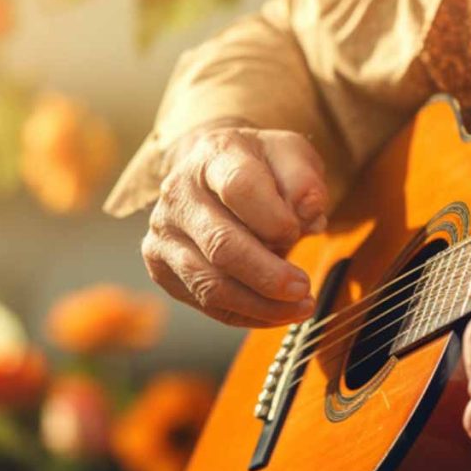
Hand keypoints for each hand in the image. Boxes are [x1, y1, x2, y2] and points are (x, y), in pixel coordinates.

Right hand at [142, 121, 328, 326]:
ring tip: (300, 307)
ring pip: (210, 284)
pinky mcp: (161, 266)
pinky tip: (276, 312)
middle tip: (304, 288)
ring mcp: (164, 232)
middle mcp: (179, 193)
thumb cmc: (261, 168)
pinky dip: (247, 315)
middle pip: (222, 244)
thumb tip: (309, 210)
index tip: (299, 233)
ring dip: (261, 304)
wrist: (217, 174)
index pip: (240, 187)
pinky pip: (206, 304)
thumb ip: (304, 180)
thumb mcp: (291, 156)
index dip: (274, 218)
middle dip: (269, 275)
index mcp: (213, 155)